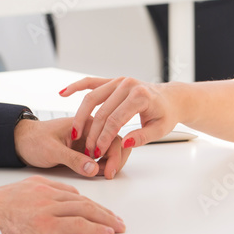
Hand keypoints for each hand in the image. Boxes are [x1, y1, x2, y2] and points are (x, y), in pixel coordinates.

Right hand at [0, 175, 124, 233]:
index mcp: (39, 184)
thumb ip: (31, 200)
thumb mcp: (14, 196)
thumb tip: (39, 211)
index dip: (87, 201)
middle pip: (83, 199)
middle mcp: (47, 193)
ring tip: (117, 226)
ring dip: (105, 219)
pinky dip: (96, 228)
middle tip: (115, 218)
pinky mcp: (48, 223)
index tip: (96, 209)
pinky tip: (107, 232)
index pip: (70, 192)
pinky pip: (79, 224)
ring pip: (85, 210)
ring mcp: (49, 207)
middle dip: (102, 210)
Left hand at [14, 117, 131, 179]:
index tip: (108, 171)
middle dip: (116, 159)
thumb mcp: (51, 150)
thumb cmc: (33, 140)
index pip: (111, 135)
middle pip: (115, 142)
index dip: (114, 154)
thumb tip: (93, 169)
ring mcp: (89, 141)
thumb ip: (73, 159)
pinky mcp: (85, 152)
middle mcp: (91, 130)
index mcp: (86, 122)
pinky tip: (97, 174)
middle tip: (109, 174)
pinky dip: (103, 167)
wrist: (20, 142)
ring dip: (111, 164)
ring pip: (111, 151)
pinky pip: (101, 159)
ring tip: (103, 175)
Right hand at [61, 77, 179, 158]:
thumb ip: (142, 137)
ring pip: (92, 97)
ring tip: (74, 132)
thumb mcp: (160, 129)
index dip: (104, 138)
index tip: (97, 153)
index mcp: (140, 96)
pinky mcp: (112, 80)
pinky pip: (91, 82)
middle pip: (102, 111)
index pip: (116, 119)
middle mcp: (128, 84)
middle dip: (92, 132)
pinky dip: (76, 87)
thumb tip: (124, 142)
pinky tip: (63, 93)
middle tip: (86, 149)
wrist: (170, 98)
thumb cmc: (165, 114)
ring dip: (81, 116)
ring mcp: (119, 80)